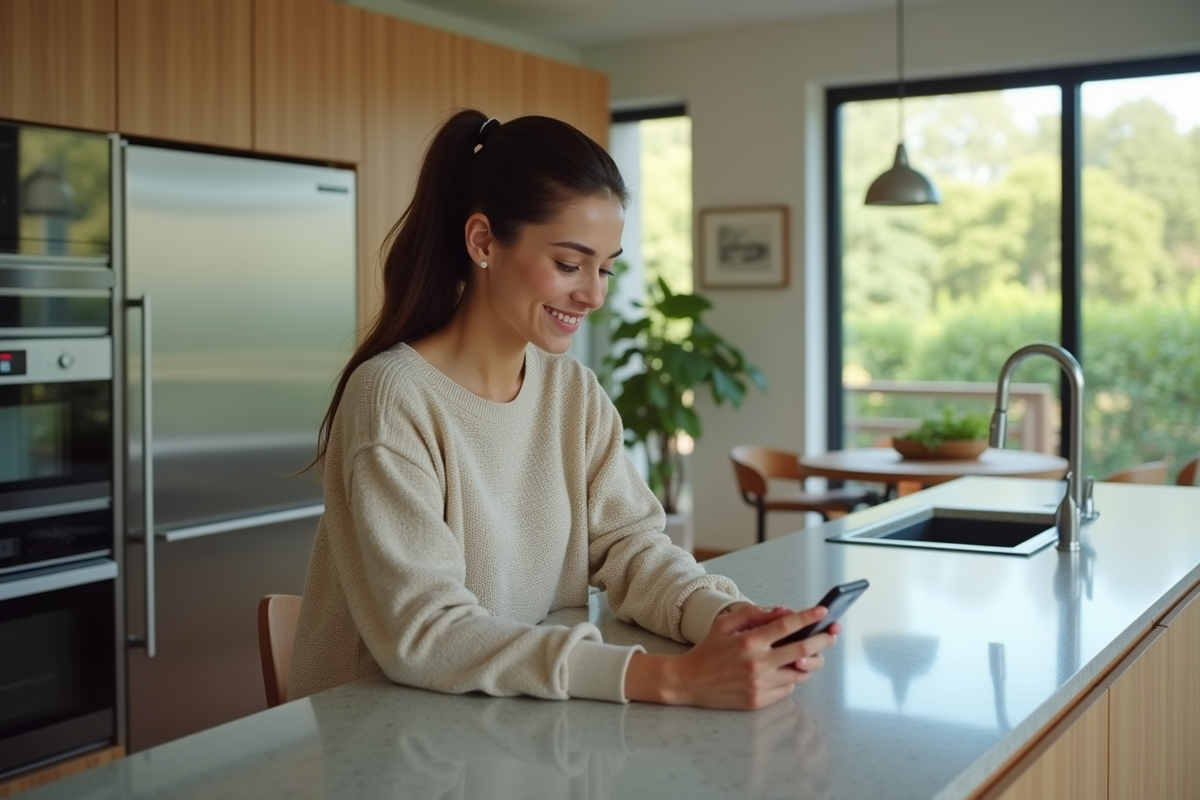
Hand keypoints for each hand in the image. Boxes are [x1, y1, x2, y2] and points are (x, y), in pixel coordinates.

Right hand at [625, 604, 838, 709]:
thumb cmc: (708, 650)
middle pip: (803, 650)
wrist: (689, 682)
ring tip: (810, 654)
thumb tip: (782, 613)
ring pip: (800, 672)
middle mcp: (757, 664)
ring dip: (810, 661)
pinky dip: (791, 677)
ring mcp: (760, 685)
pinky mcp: (759, 701)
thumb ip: (754, 614)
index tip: (822, 610)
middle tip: (832, 633)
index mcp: (749, 642)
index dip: (807, 618)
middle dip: (823, 639)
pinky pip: (788, 688)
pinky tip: (785, 670)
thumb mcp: (725, 624)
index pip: (786, 627)